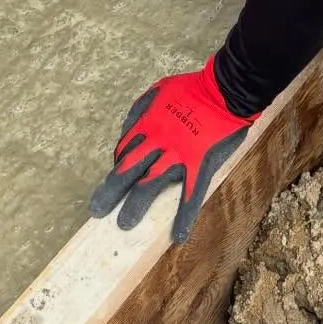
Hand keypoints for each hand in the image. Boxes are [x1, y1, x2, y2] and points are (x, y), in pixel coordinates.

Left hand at [89, 59, 255, 243]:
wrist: (224, 90)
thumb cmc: (193, 88)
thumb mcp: (160, 89)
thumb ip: (141, 108)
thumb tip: (127, 129)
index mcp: (147, 123)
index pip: (124, 150)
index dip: (118, 166)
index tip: (117, 178)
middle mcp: (157, 141)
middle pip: (128, 169)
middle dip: (111, 190)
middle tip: (97, 209)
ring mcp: (177, 154)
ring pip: (150, 184)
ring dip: (136, 205)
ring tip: (123, 224)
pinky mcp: (199, 163)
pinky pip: (190, 193)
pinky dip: (184, 215)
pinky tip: (178, 235)